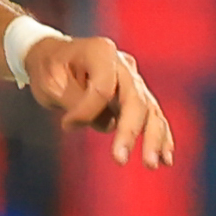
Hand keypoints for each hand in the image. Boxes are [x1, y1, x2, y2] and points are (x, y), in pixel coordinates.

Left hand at [25, 34, 173, 168]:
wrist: (54, 57)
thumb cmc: (49, 68)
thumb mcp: (50, 83)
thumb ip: (76, 103)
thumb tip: (103, 125)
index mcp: (101, 51)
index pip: (103, 87)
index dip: (86, 110)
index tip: (66, 124)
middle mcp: (123, 64)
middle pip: (135, 99)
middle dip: (130, 131)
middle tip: (120, 160)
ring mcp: (133, 79)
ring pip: (149, 110)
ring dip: (153, 139)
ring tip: (151, 165)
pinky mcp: (136, 96)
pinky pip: (152, 116)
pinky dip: (160, 136)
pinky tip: (165, 159)